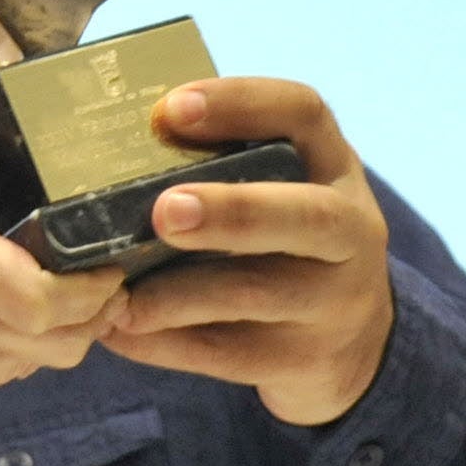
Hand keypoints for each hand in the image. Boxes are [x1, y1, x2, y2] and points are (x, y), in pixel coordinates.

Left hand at [103, 78, 392, 426]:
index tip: (171, 108)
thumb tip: (112, 154)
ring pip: (256, 294)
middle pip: (305, 216)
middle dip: (232, 212)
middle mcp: (349, 232)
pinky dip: (163, 344)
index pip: (303, 114)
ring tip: (116, 296)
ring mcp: (334, 302)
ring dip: (176, 293)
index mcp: (334, 168)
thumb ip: (225, 168)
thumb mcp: (284, 192)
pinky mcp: (304, 361)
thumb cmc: (288, 244)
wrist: (353, 344)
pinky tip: (118, 330)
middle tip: (163, 212)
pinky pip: (227, 353)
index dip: (241, 104)